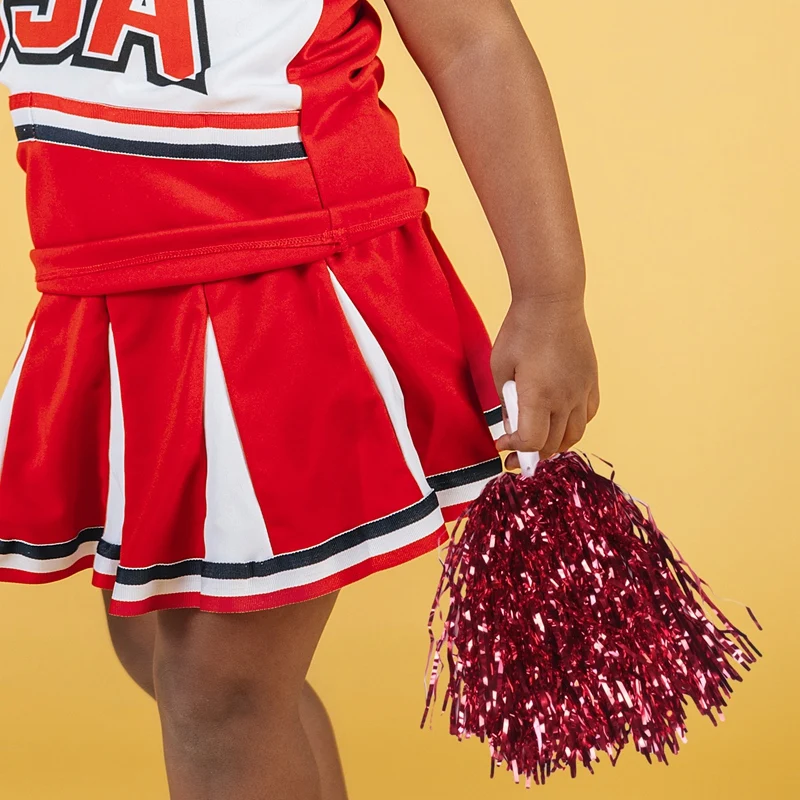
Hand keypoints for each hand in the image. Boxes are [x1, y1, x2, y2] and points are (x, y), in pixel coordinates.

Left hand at [491, 294, 599, 466]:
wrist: (553, 302)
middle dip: (530, 454)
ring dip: (554, 445)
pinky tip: (560, 422)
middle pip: (552, 444)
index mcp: (538, 395)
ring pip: (574, 435)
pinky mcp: (592, 381)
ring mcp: (582, 390)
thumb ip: (506, 401)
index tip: (501, 444)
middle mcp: (565, 398)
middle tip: (513, 456)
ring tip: (538, 443)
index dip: (515, 449)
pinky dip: (573, 426)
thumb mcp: (500, 367)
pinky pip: (588, 415)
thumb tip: (511, 425)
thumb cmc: (521, 330)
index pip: (532, 441)